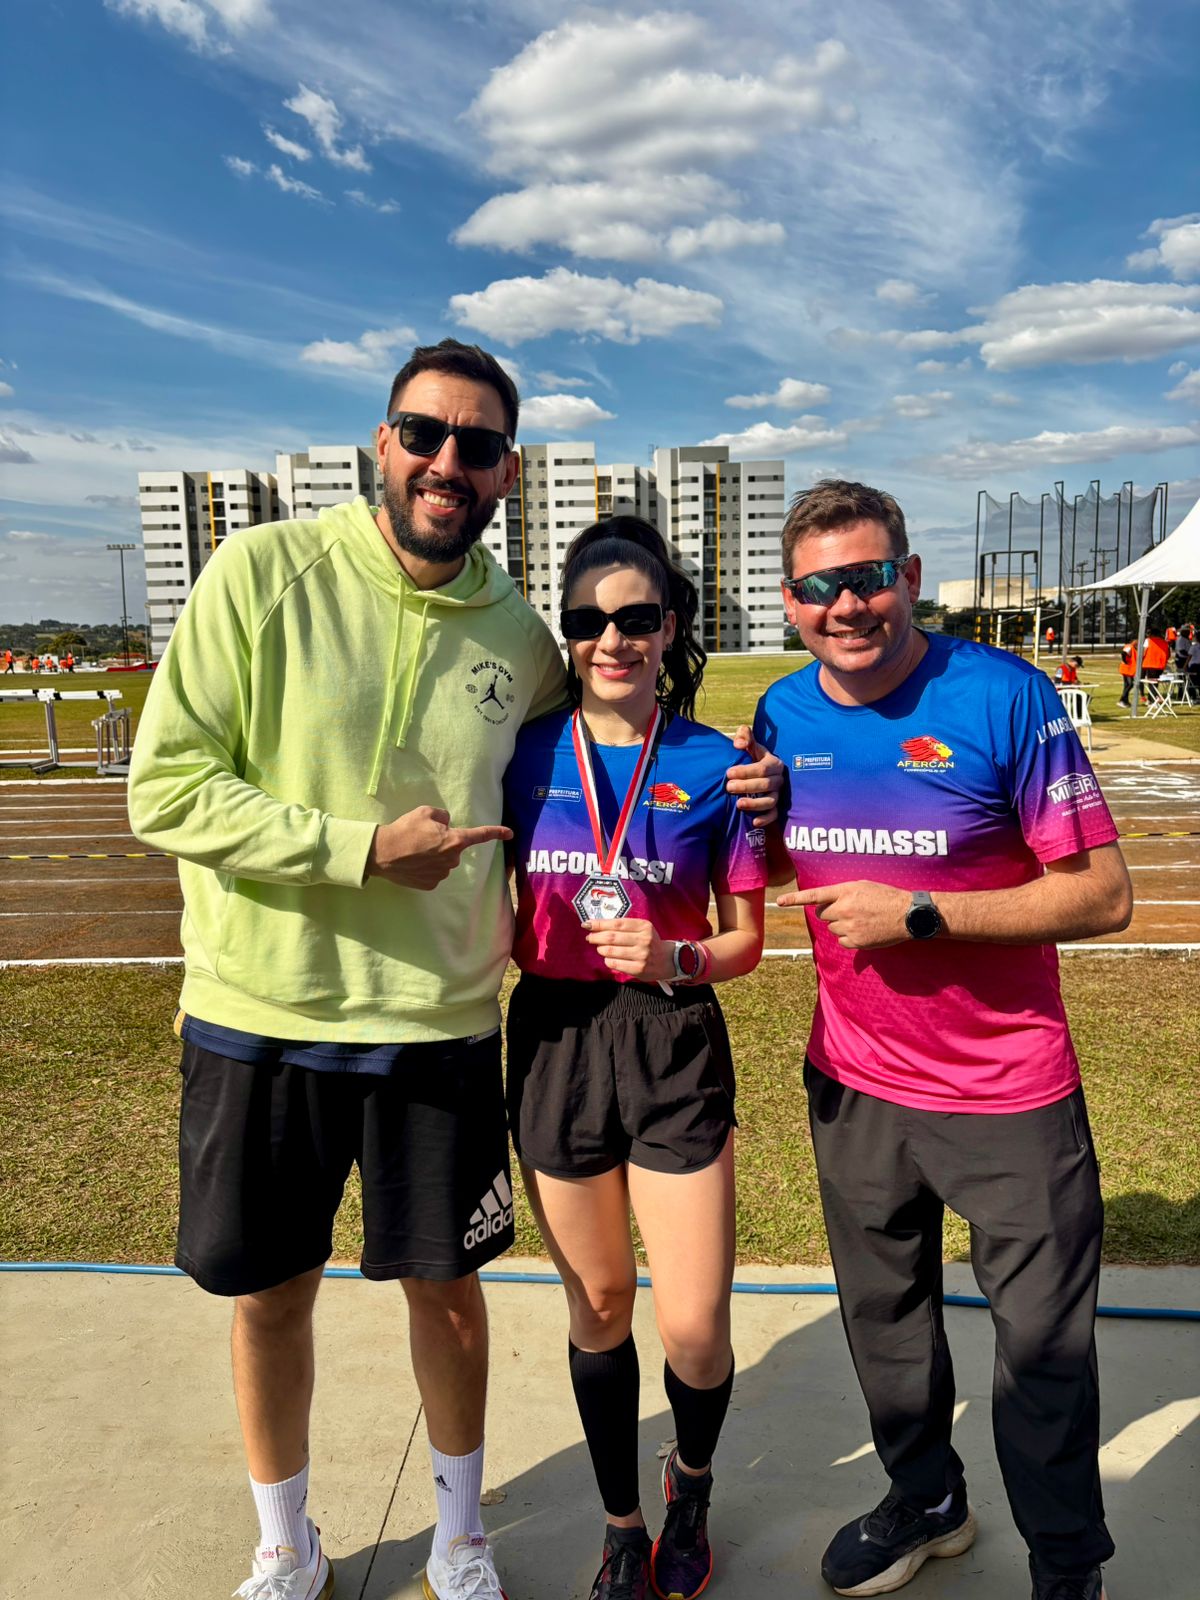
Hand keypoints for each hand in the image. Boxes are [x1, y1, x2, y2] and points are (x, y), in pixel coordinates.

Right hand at [366, 805, 510, 889]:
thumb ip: (442, 816)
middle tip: (422, 838)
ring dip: (434, 856)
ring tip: (414, 851)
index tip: (510, 833)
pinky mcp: (430, 885)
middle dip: (443, 843)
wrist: (383, 853)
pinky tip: (413, 863)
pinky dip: (426, 868)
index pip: (480, 835)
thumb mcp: (425, 812)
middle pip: (454, 848)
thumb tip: (446, 823)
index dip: (496, 832)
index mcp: (454, 840)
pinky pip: (433, 873)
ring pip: (443, 862)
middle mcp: (452, 860)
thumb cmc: (405, 830)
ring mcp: (442, 874)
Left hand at [582, 917, 673, 980]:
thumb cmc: (649, 942)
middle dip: (596, 937)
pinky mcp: (639, 969)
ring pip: (611, 951)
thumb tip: (598, 926)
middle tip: (590, 937)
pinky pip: (615, 964)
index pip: (617, 924)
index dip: (599, 924)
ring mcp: (642, 955)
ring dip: (601, 949)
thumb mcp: (642, 929)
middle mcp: (644, 940)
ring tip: (600, 948)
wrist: (667, 960)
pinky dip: (607, 960)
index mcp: (644, 926)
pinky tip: (608, 958)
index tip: (587, 924)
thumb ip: (624, 926)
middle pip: (612, 937)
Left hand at [727, 726, 784, 826]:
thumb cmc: (749, 755)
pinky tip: (754, 822)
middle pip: (766, 785)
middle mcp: (778, 779)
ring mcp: (778, 794)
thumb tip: (739, 744)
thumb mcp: (748, 742)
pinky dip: (766, 819)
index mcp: (773, 763)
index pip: (763, 768)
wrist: (755, 770)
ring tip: (738, 804)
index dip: (746, 771)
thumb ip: (743, 736)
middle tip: (728, 787)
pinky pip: (774, 814)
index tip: (729, 773)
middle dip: (746, 786)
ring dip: (755, 804)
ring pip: (771, 800)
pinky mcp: (775, 807)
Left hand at [777, 880, 910, 948]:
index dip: (795, 898)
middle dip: (830, 913)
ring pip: (831, 928)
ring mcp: (849, 926)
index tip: (779, 901)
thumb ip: (843, 892)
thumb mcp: (864, 885)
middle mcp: (844, 908)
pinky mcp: (856, 941)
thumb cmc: (887, 896)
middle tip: (848, 910)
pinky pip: (842, 941)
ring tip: (861, 919)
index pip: (814, 895)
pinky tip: (864, 931)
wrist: (908, 914)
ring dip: (840, 925)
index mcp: (845, 891)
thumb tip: (828, 902)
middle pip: (821, 914)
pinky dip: (849, 938)